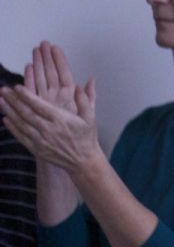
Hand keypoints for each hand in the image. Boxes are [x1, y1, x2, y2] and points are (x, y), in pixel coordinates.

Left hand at [0, 43, 101, 173]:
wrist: (82, 160)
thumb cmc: (86, 136)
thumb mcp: (90, 117)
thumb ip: (84, 100)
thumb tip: (78, 85)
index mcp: (61, 119)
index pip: (39, 105)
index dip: (26, 96)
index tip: (17, 87)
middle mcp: (48, 129)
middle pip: (26, 113)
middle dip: (13, 101)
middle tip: (3, 90)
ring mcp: (40, 140)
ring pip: (21, 123)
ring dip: (9, 112)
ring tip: (1, 101)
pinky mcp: (36, 148)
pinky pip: (21, 136)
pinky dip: (12, 128)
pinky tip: (5, 119)